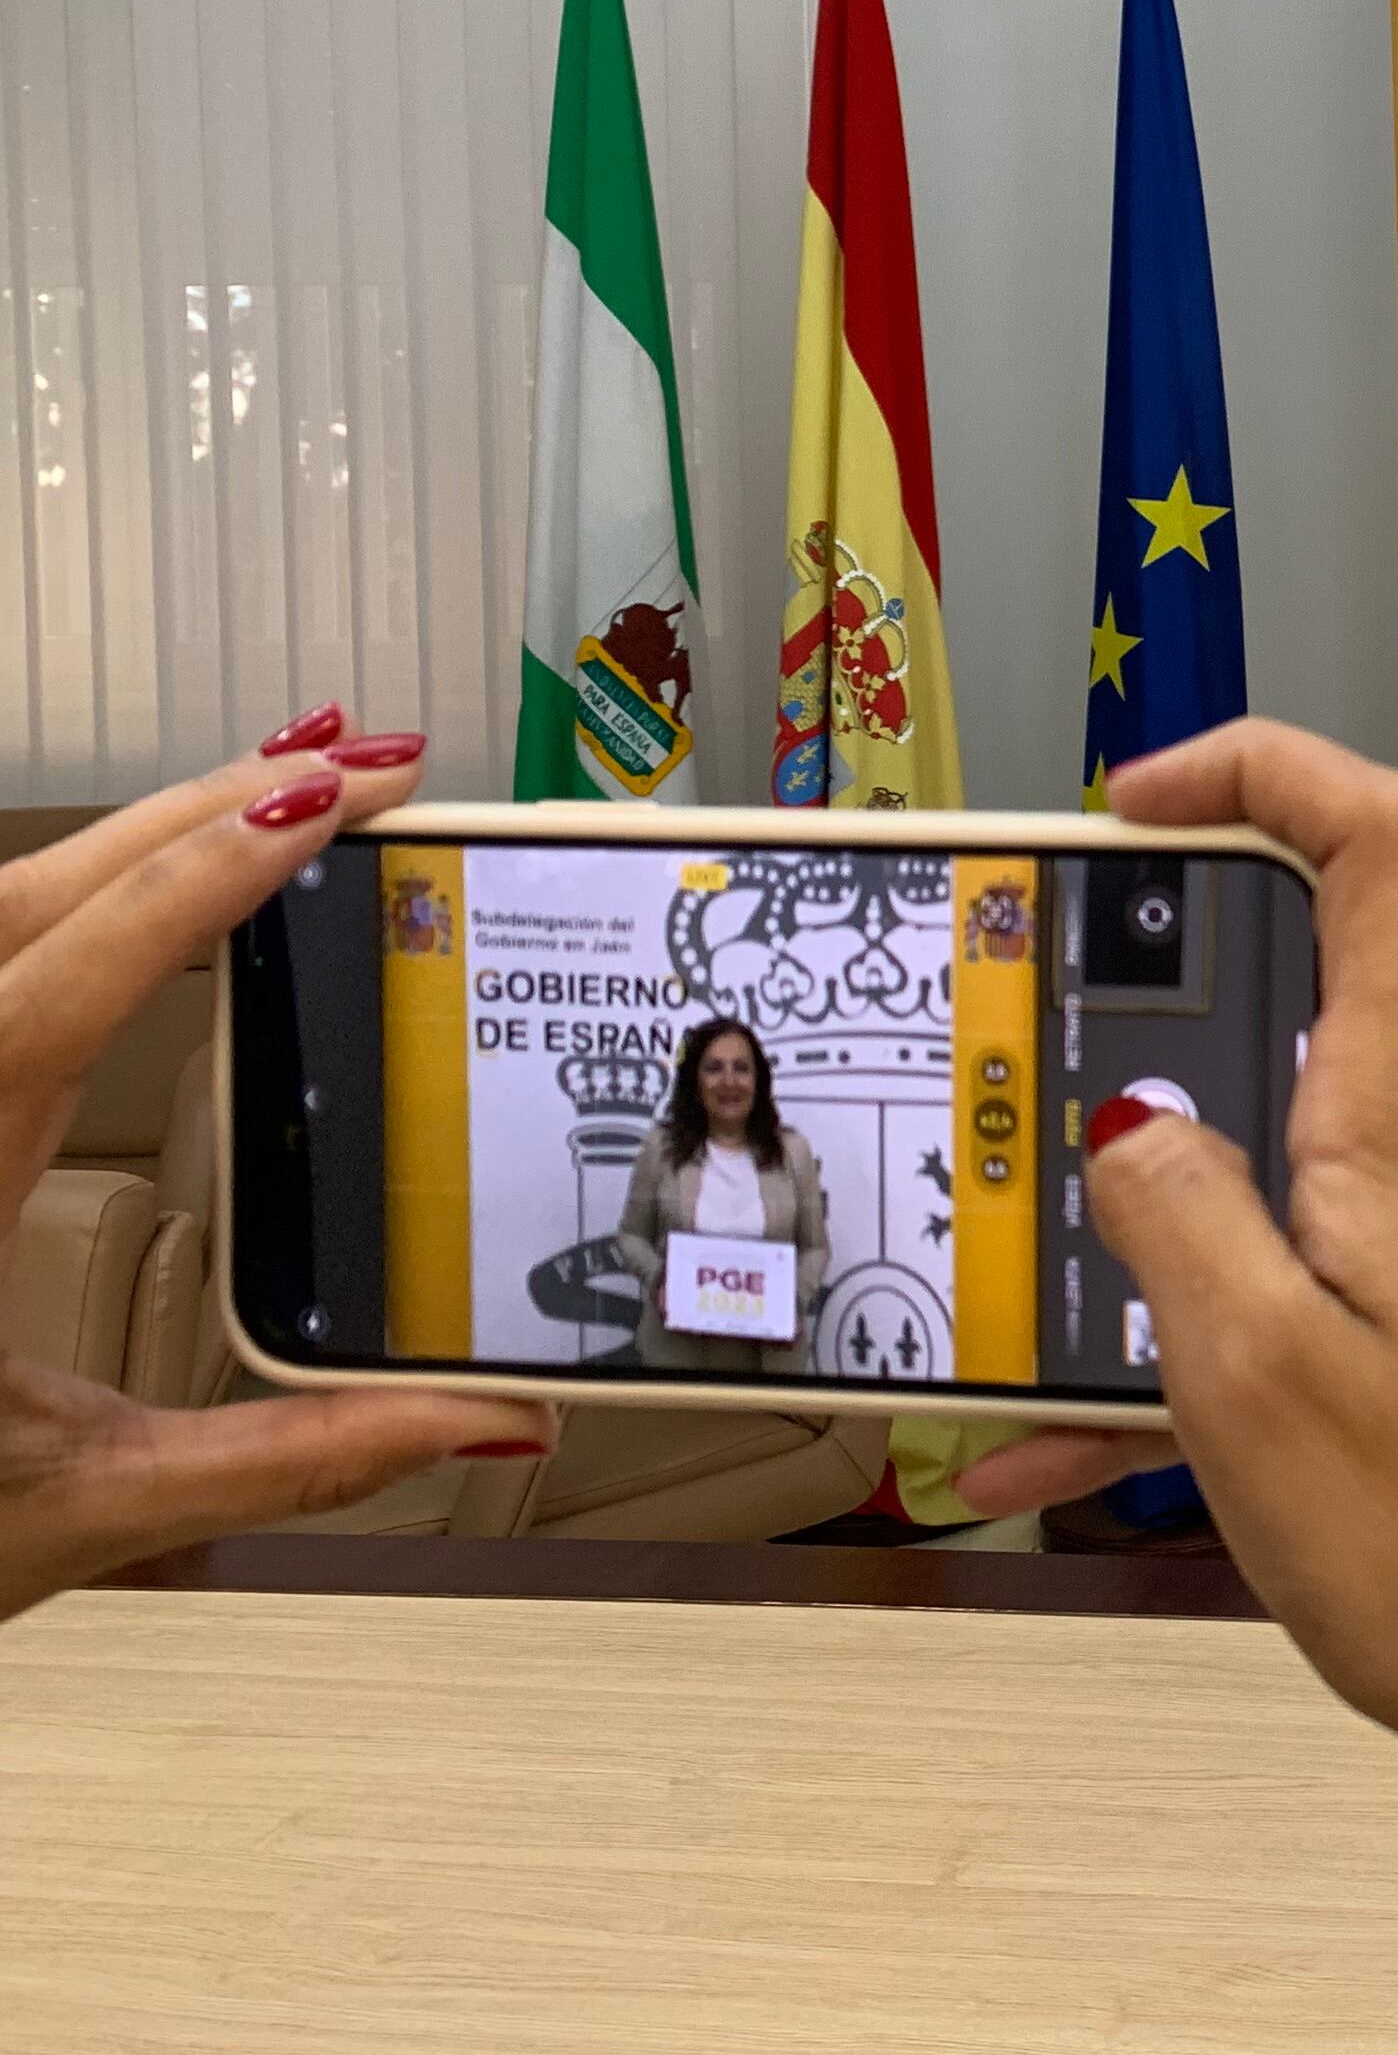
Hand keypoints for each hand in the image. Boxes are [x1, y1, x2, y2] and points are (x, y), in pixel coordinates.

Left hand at [0, 722, 549, 1622]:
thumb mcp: (82, 1506)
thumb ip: (289, 1457)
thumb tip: (475, 1422)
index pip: (68, 980)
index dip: (202, 876)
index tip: (324, 800)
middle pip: (30, 896)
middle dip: (201, 811)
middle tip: (361, 770)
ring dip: (133, 841)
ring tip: (275, 799)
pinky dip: (62, 898)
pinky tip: (137, 888)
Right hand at [973, 722, 1397, 1932]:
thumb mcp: (1253, 1372)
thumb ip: (1171, 1214)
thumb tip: (1128, 1116)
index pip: (1385, 841)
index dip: (1266, 768)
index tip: (1133, 802)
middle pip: (1294, 1000)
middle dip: (1132, 1042)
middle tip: (1002, 1110)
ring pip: (1272, 1168)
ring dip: (1136, 1234)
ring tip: (999, 1326)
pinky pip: (1298, 1289)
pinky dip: (1187, 1350)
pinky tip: (1065, 1460)